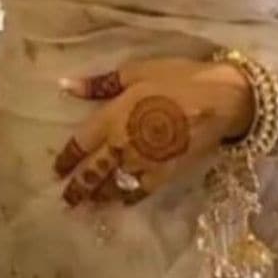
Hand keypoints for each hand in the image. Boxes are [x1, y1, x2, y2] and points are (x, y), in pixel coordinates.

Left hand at [54, 57, 254, 205]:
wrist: (220, 99)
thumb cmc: (177, 79)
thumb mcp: (136, 72)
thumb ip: (100, 84)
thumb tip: (66, 86)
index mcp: (111, 118)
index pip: (80, 145)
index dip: (66, 159)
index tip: (56, 170)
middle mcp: (122, 145)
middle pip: (92, 172)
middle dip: (77, 188)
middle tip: (66, 201)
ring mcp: (144, 163)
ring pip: (113, 186)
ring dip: (98, 197)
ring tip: (88, 206)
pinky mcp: (166, 174)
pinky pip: (141, 191)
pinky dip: (129, 197)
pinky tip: (122, 202)